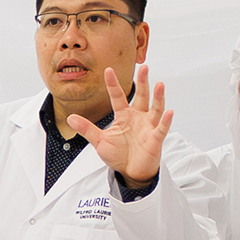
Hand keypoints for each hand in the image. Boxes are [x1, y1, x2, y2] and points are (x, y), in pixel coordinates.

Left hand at [69, 65, 171, 187]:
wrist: (131, 172)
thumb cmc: (119, 155)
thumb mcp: (99, 141)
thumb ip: (86, 129)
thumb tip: (70, 118)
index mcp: (123, 116)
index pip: (117, 96)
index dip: (112, 84)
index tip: (108, 70)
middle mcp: (137, 118)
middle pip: (141, 97)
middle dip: (143, 82)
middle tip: (144, 67)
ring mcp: (148, 127)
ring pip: (155, 109)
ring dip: (158, 97)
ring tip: (159, 84)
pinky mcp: (155, 139)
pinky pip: (161, 128)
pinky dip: (165, 121)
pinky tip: (169, 112)